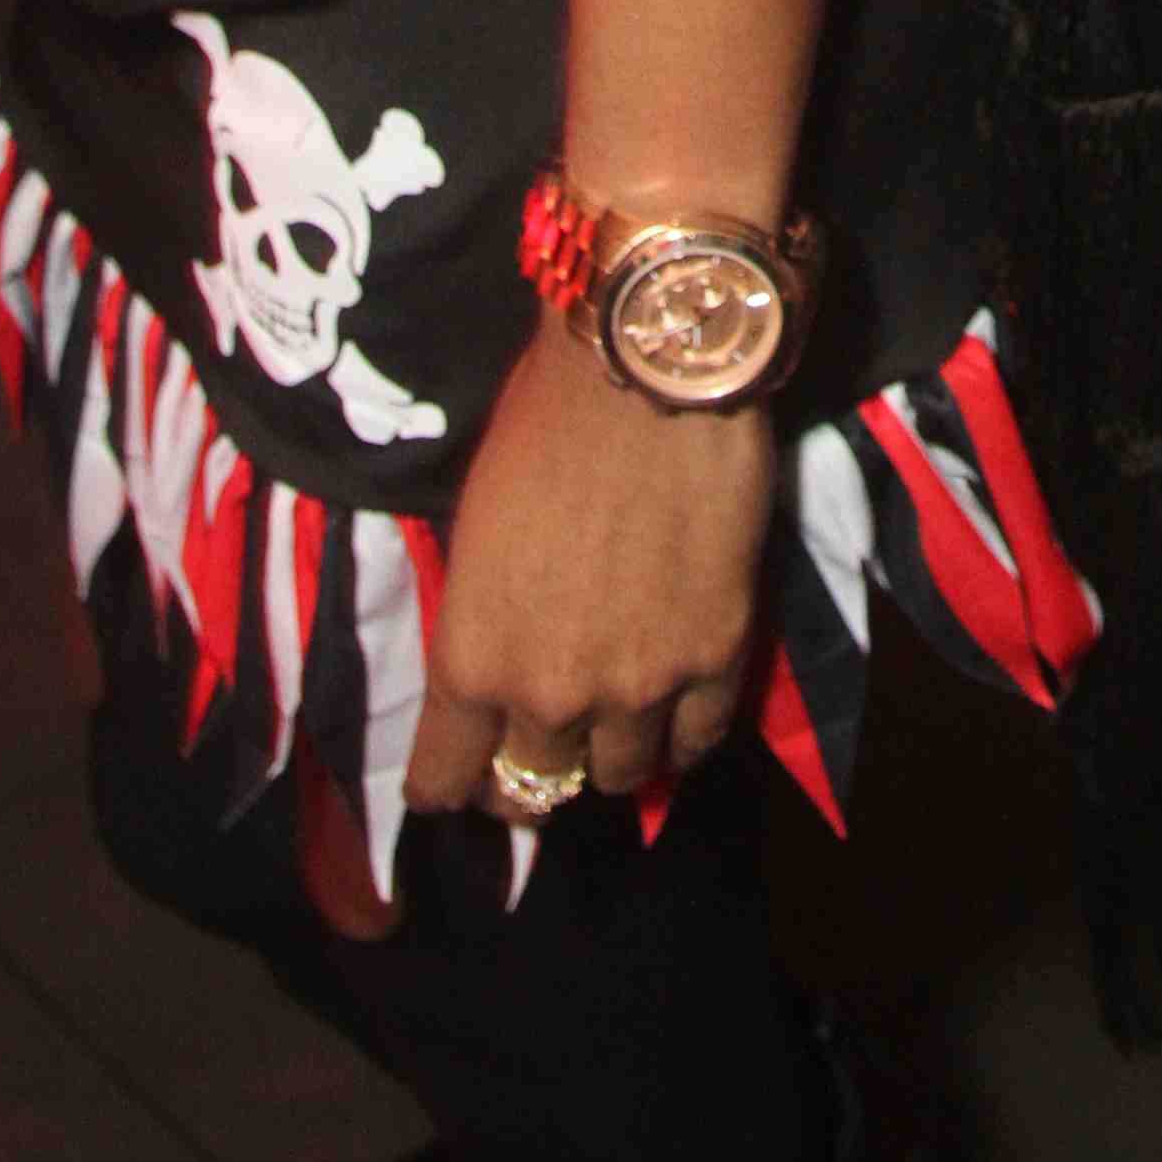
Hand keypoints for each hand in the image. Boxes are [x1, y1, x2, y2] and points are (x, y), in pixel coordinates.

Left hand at [400, 309, 774, 820]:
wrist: (647, 372)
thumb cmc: (538, 426)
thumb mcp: (474, 534)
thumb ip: (484, 621)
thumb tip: (499, 663)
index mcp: (473, 660)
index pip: (445, 780)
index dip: (448, 784)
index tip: (455, 777)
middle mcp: (551, 695)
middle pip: (532, 789)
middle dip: (524, 777)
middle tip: (533, 754)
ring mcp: (641, 685)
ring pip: (618, 777)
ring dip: (607, 755)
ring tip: (611, 727)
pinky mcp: (716, 657)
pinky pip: (697, 741)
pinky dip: (681, 736)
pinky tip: (673, 716)